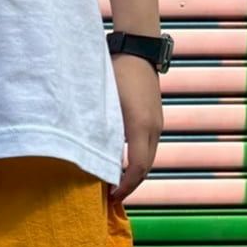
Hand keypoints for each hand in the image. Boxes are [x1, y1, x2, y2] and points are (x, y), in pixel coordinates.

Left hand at [104, 52, 162, 203]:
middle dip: (130, 185)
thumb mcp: (103, 105)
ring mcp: (157, 123)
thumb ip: (99, 132)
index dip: (125, 187)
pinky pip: (148, 147)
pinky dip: (137, 161)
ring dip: (134, 174)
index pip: (137, 168)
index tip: (111, 197)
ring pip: (148, 158)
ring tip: (115, 183)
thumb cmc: (115, 74)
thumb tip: (89, 158)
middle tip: (111, 197)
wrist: (136, 50)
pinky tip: (122, 164)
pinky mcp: (155, 118)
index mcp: (140, 126)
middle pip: (145, 168)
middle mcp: (154, 128)